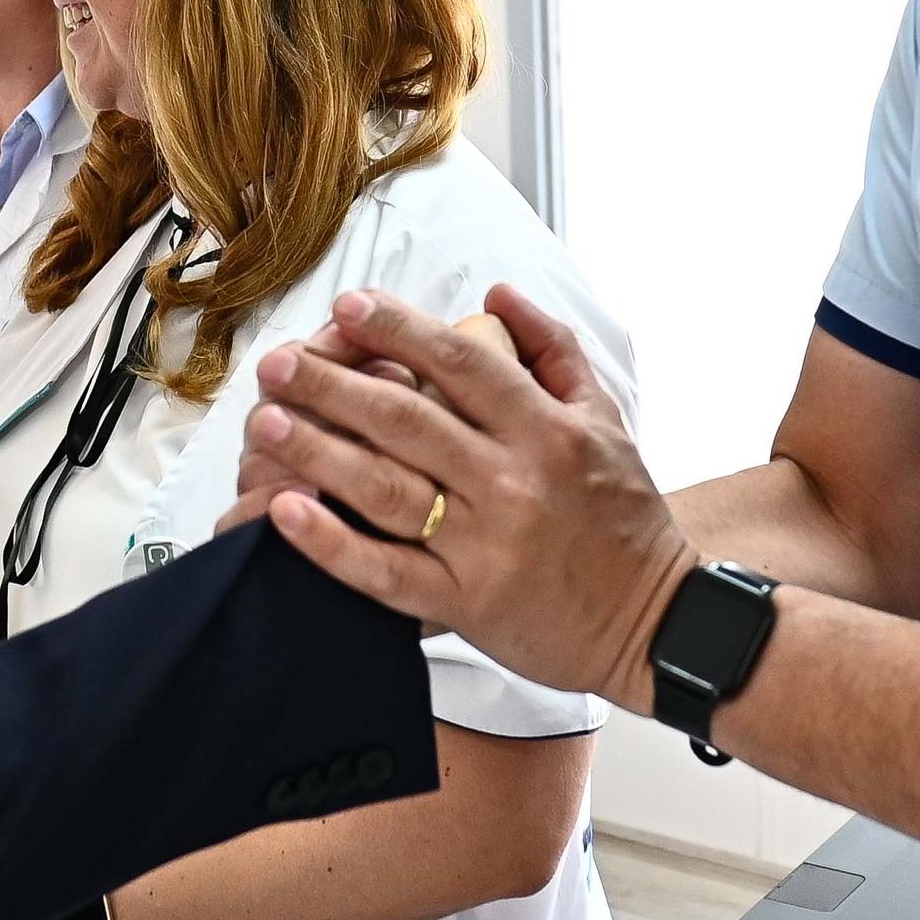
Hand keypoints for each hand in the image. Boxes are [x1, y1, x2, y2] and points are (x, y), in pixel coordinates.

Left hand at [241, 287, 698, 712]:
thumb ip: (553, 350)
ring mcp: (486, 545)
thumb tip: (496, 297)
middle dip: (332, 384)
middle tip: (277, 362)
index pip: (462, 362)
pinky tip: (286, 511)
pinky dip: (331, 542)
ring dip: (318, 450)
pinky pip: (386, 571)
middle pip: (407, 419)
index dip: (399, 328)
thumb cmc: (624, 518)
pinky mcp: (465, 603)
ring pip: (386, 488)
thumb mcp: (607, 420)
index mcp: (547, 430)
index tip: (348, 305)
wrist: (653, 622)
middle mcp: (513, 481)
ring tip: (266, 421)